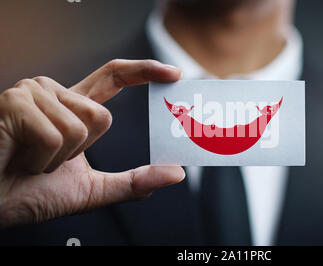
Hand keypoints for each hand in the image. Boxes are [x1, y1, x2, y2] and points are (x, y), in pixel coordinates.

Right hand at [0, 59, 184, 227]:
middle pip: (103, 116)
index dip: (144, 71)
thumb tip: (175, 174)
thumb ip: (133, 182)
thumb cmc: (29, 192)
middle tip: (48, 161)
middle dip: (80, 152)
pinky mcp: (15, 102)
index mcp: (71, 107)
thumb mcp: (91, 190)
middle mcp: (53, 93)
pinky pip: (56, 135)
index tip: (173, 74)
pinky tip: (19, 158)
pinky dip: (42, 160)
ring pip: (82, 126)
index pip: (113, 77)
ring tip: (30, 159)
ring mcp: (32, 93)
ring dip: (59, 158)